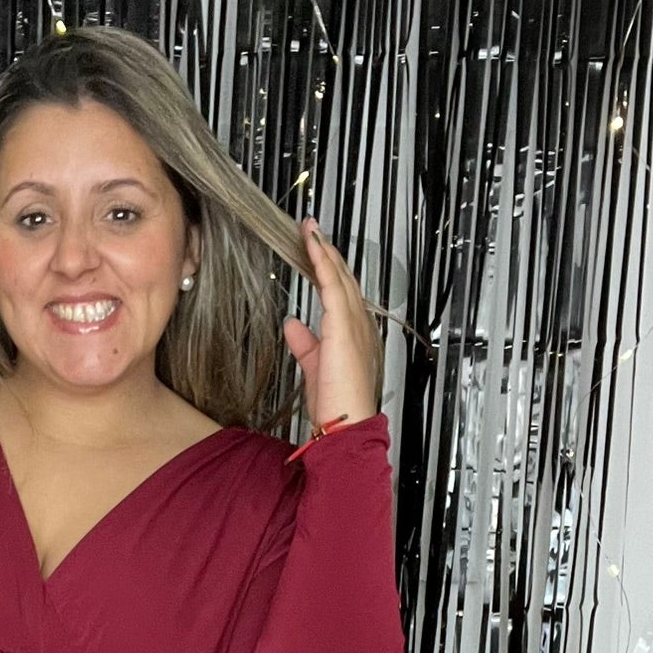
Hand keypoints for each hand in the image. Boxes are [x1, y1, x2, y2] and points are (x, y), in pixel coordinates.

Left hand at [284, 216, 381, 430]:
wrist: (346, 423)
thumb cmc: (336, 403)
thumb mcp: (315, 365)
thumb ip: (304, 343)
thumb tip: (293, 324)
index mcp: (353, 333)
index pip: (340, 293)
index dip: (327, 269)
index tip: (313, 251)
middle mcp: (359, 324)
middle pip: (343, 278)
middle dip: (327, 252)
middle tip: (310, 229)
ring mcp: (355, 323)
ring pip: (340, 276)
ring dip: (323, 250)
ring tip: (309, 228)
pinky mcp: (344, 325)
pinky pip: (333, 285)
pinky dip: (323, 262)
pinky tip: (312, 245)